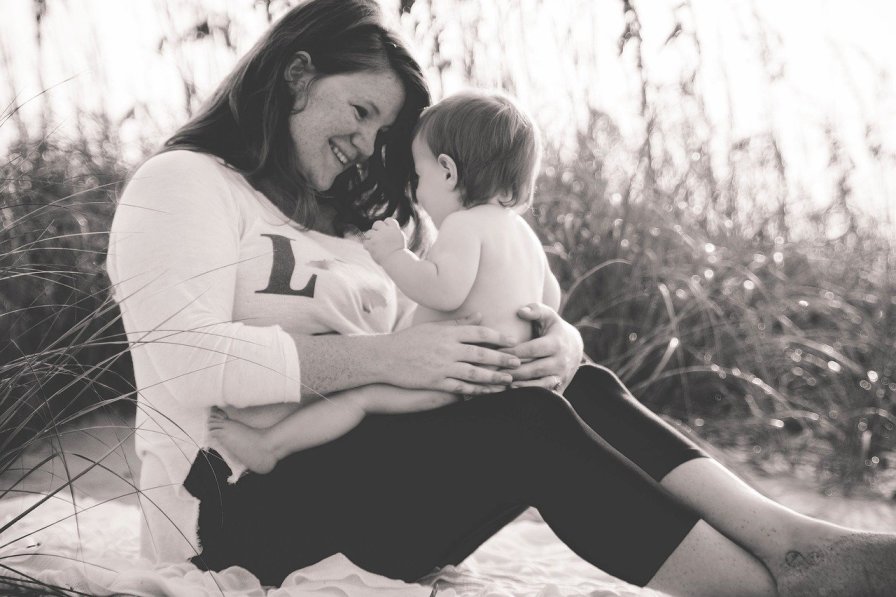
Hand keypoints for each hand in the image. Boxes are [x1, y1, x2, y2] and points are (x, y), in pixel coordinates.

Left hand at [363, 217, 405, 263]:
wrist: (396, 261)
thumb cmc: (399, 252)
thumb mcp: (400, 239)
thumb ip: (393, 231)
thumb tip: (386, 226)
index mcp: (394, 229)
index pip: (388, 220)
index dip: (386, 225)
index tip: (387, 232)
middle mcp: (385, 231)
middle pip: (377, 223)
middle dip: (376, 229)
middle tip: (378, 237)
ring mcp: (377, 237)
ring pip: (369, 233)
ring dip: (371, 239)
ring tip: (376, 246)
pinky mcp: (371, 244)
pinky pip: (365, 242)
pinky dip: (367, 246)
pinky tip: (371, 250)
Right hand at [383, 313, 522, 394]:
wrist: (384, 357)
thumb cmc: (409, 340)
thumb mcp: (433, 327)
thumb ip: (458, 323)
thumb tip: (480, 316)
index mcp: (448, 333)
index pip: (479, 333)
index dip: (499, 338)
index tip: (513, 342)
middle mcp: (447, 349)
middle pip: (481, 353)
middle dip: (502, 358)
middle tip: (519, 362)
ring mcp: (441, 367)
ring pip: (474, 373)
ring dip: (493, 377)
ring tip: (508, 380)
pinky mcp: (435, 382)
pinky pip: (460, 388)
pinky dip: (475, 390)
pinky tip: (487, 393)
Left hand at [503, 303, 582, 390]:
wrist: (574, 348)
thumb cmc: (554, 329)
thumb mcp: (548, 316)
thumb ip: (535, 310)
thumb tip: (520, 311)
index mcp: (557, 344)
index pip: (532, 349)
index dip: (513, 351)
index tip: (496, 351)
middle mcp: (560, 362)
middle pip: (533, 369)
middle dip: (512, 370)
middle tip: (492, 371)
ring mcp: (560, 376)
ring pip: (538, 384)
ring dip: (519, 385)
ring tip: (500, 382)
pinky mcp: (559, 387)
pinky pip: (542, 393)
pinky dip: (527, 394)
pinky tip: (511, 391)